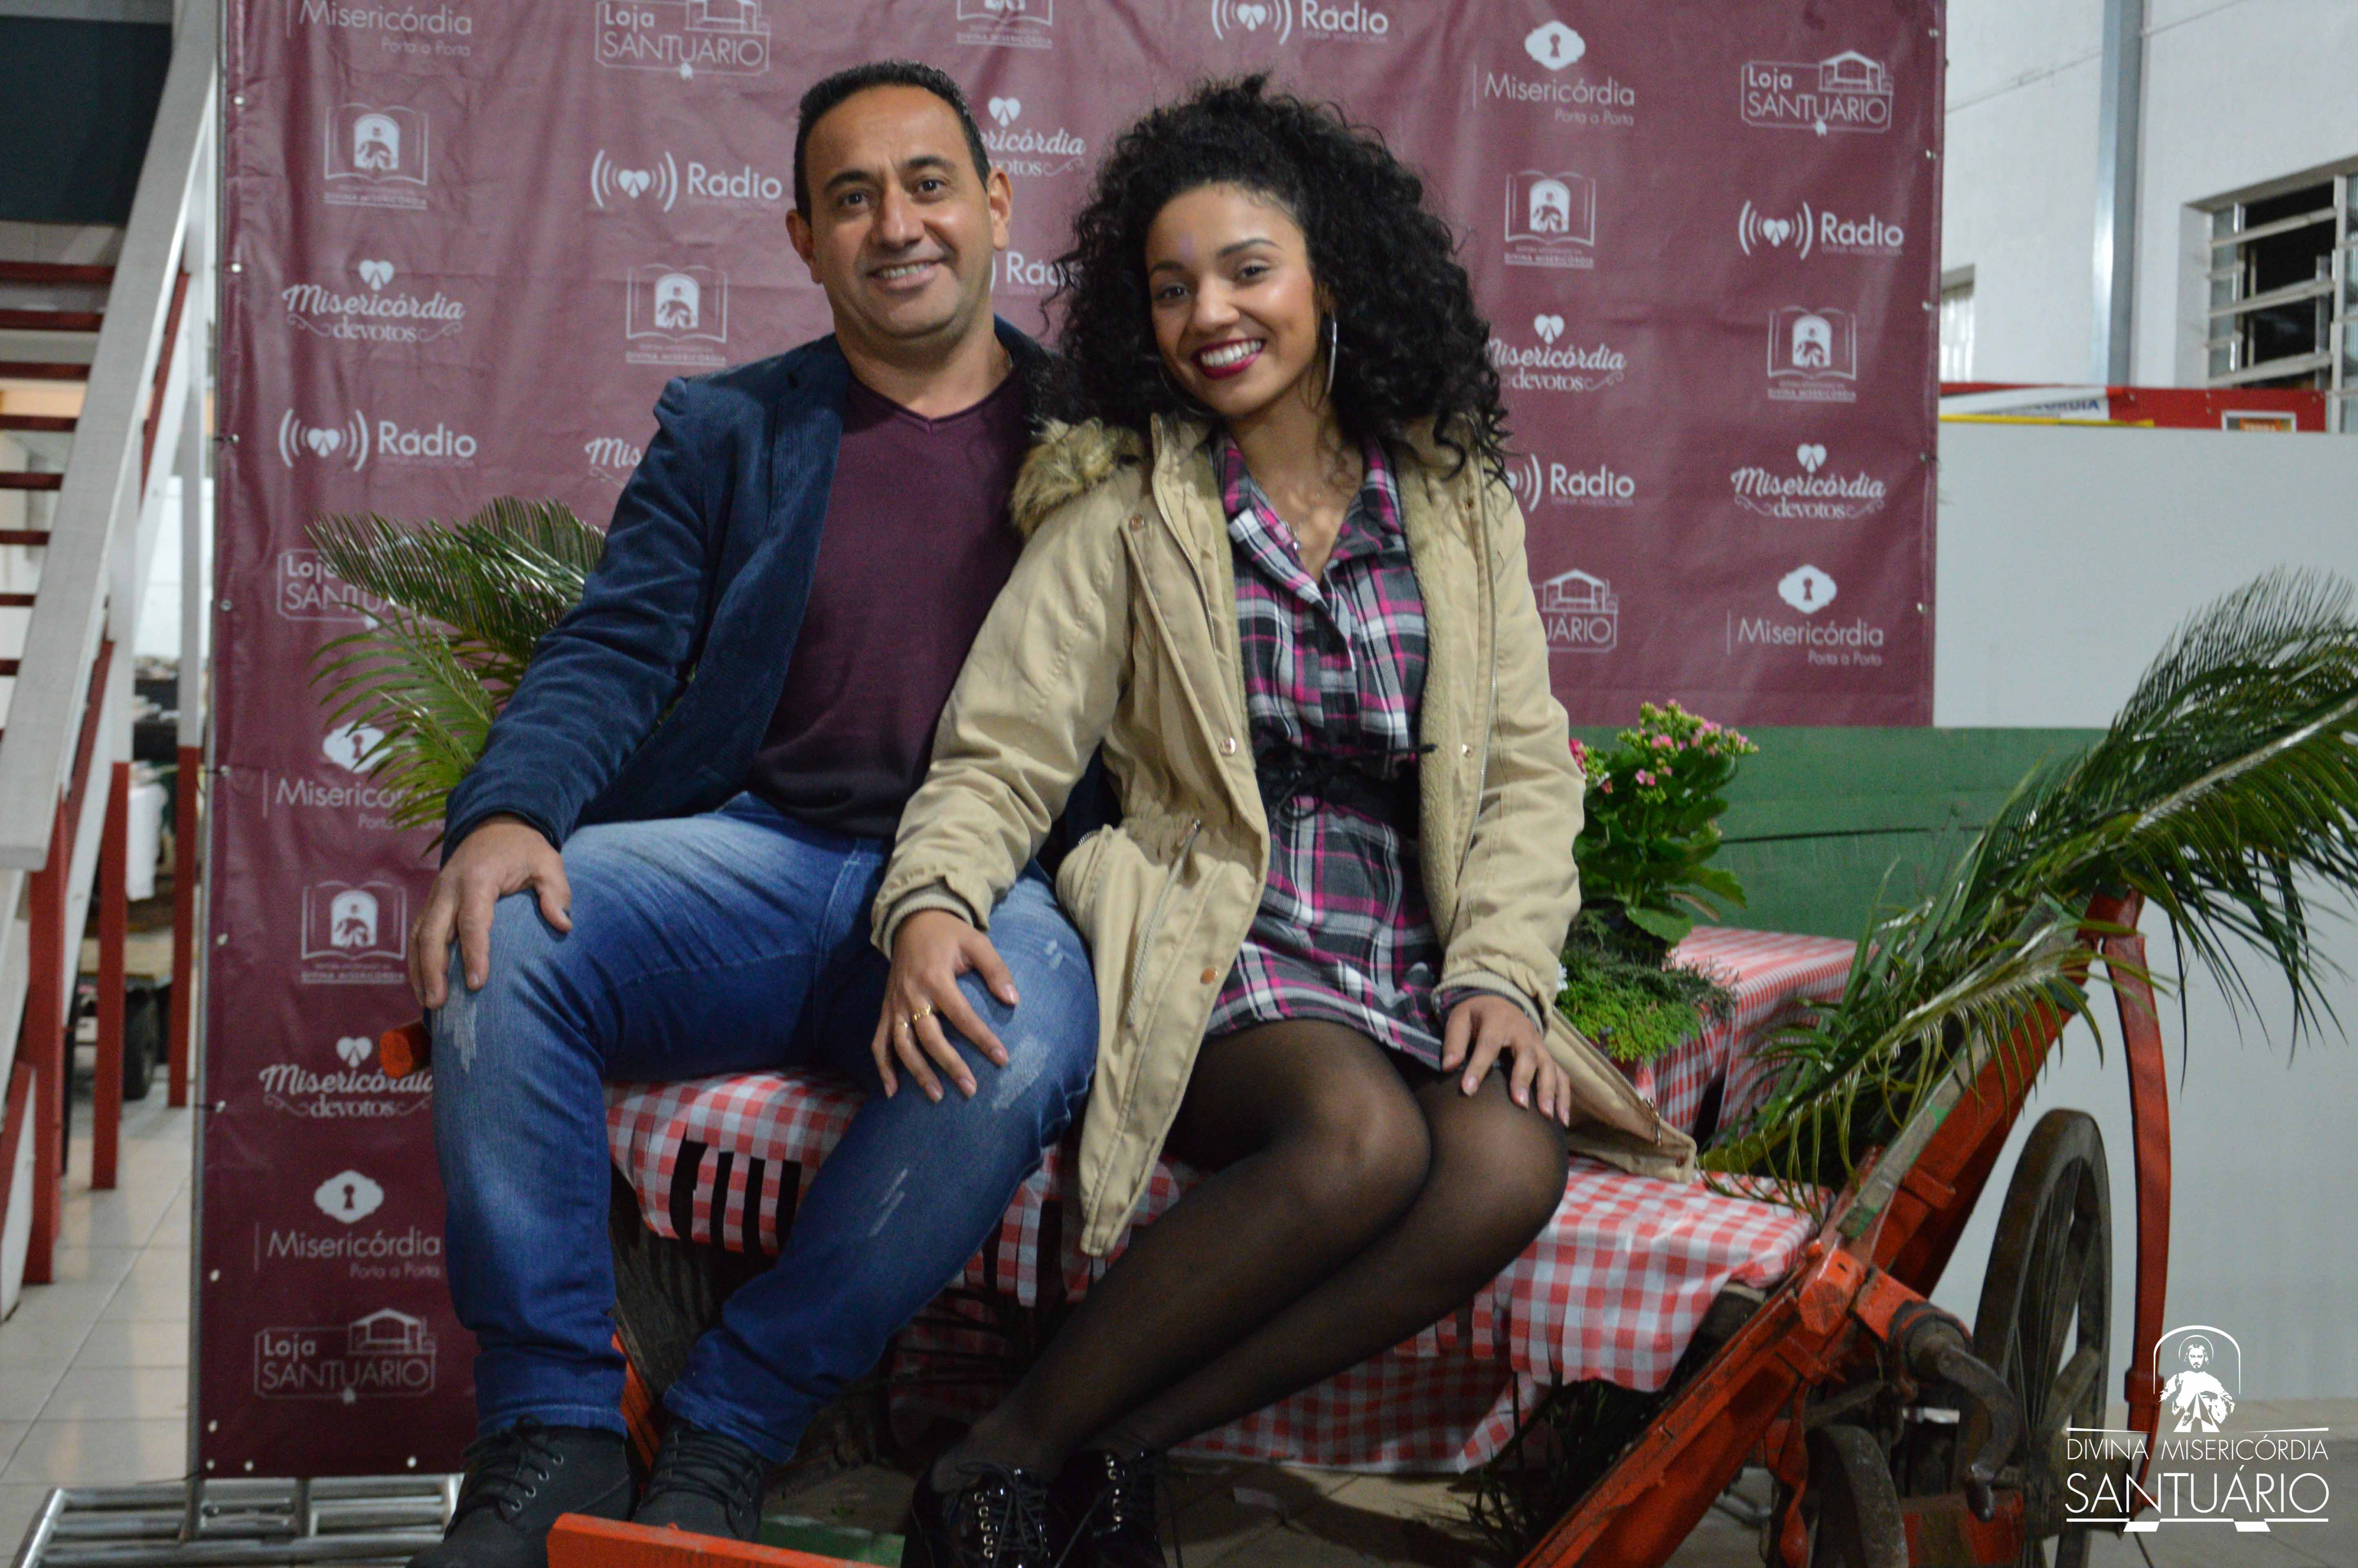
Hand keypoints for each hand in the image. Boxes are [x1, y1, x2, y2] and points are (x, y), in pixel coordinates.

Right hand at [409, 815, 569, 1008]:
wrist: (495, 825)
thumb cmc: (524, 849)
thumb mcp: (548, 861)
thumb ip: (556, 892)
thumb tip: (564, 925)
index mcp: (479, 878)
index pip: (473, 920)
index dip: (473, 953)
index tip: (477, 983)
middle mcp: (449, 887)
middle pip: (433, 932)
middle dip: (433, 969)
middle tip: (439, 1004)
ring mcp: (436, 895)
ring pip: (419, 936)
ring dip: (420, 970)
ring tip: (429, 1004)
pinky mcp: (431, 902)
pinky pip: (418, 934)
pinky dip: (417, 961)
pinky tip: (423, 987)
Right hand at [872, 910, 1017, 1101]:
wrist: (911, 921)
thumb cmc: (949, 934)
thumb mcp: (976, 942)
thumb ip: (995, 970)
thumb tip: (1013, 1000)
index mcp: (935, 978)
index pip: (961, 1015)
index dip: (982, 1038)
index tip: (1002, 1058)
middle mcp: (911, 995)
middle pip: (929, 1037)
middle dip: (950, 1065)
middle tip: (971, 1089)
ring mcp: (894, 1005)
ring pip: (902, 1045)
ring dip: (918, 1073)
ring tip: (937, 1096)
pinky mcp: (885, 1010)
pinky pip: (879, 1042)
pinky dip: (882, 1067)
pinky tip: (892, 1092)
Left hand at [1441, 993, 1571, 1124]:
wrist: (1499, 1001)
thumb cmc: (1476, 1016)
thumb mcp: (1459, 1020)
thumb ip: (1454, 1042)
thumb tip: (1448, 1067)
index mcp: (1497, 1021)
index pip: (1488, 1045)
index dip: (1478, 1068)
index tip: (1468, 1090)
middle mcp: (1523, 1032)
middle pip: (1527, 1056)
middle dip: (1524, 1079)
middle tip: (1520, 1104)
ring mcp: (1538, 1044)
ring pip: (1549, 1066)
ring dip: (1550, 1091)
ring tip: (1547, 1116)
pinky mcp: (1547, 1056)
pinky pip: (1561, 1075)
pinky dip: (1563, 1096)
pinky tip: (1562, 1120)